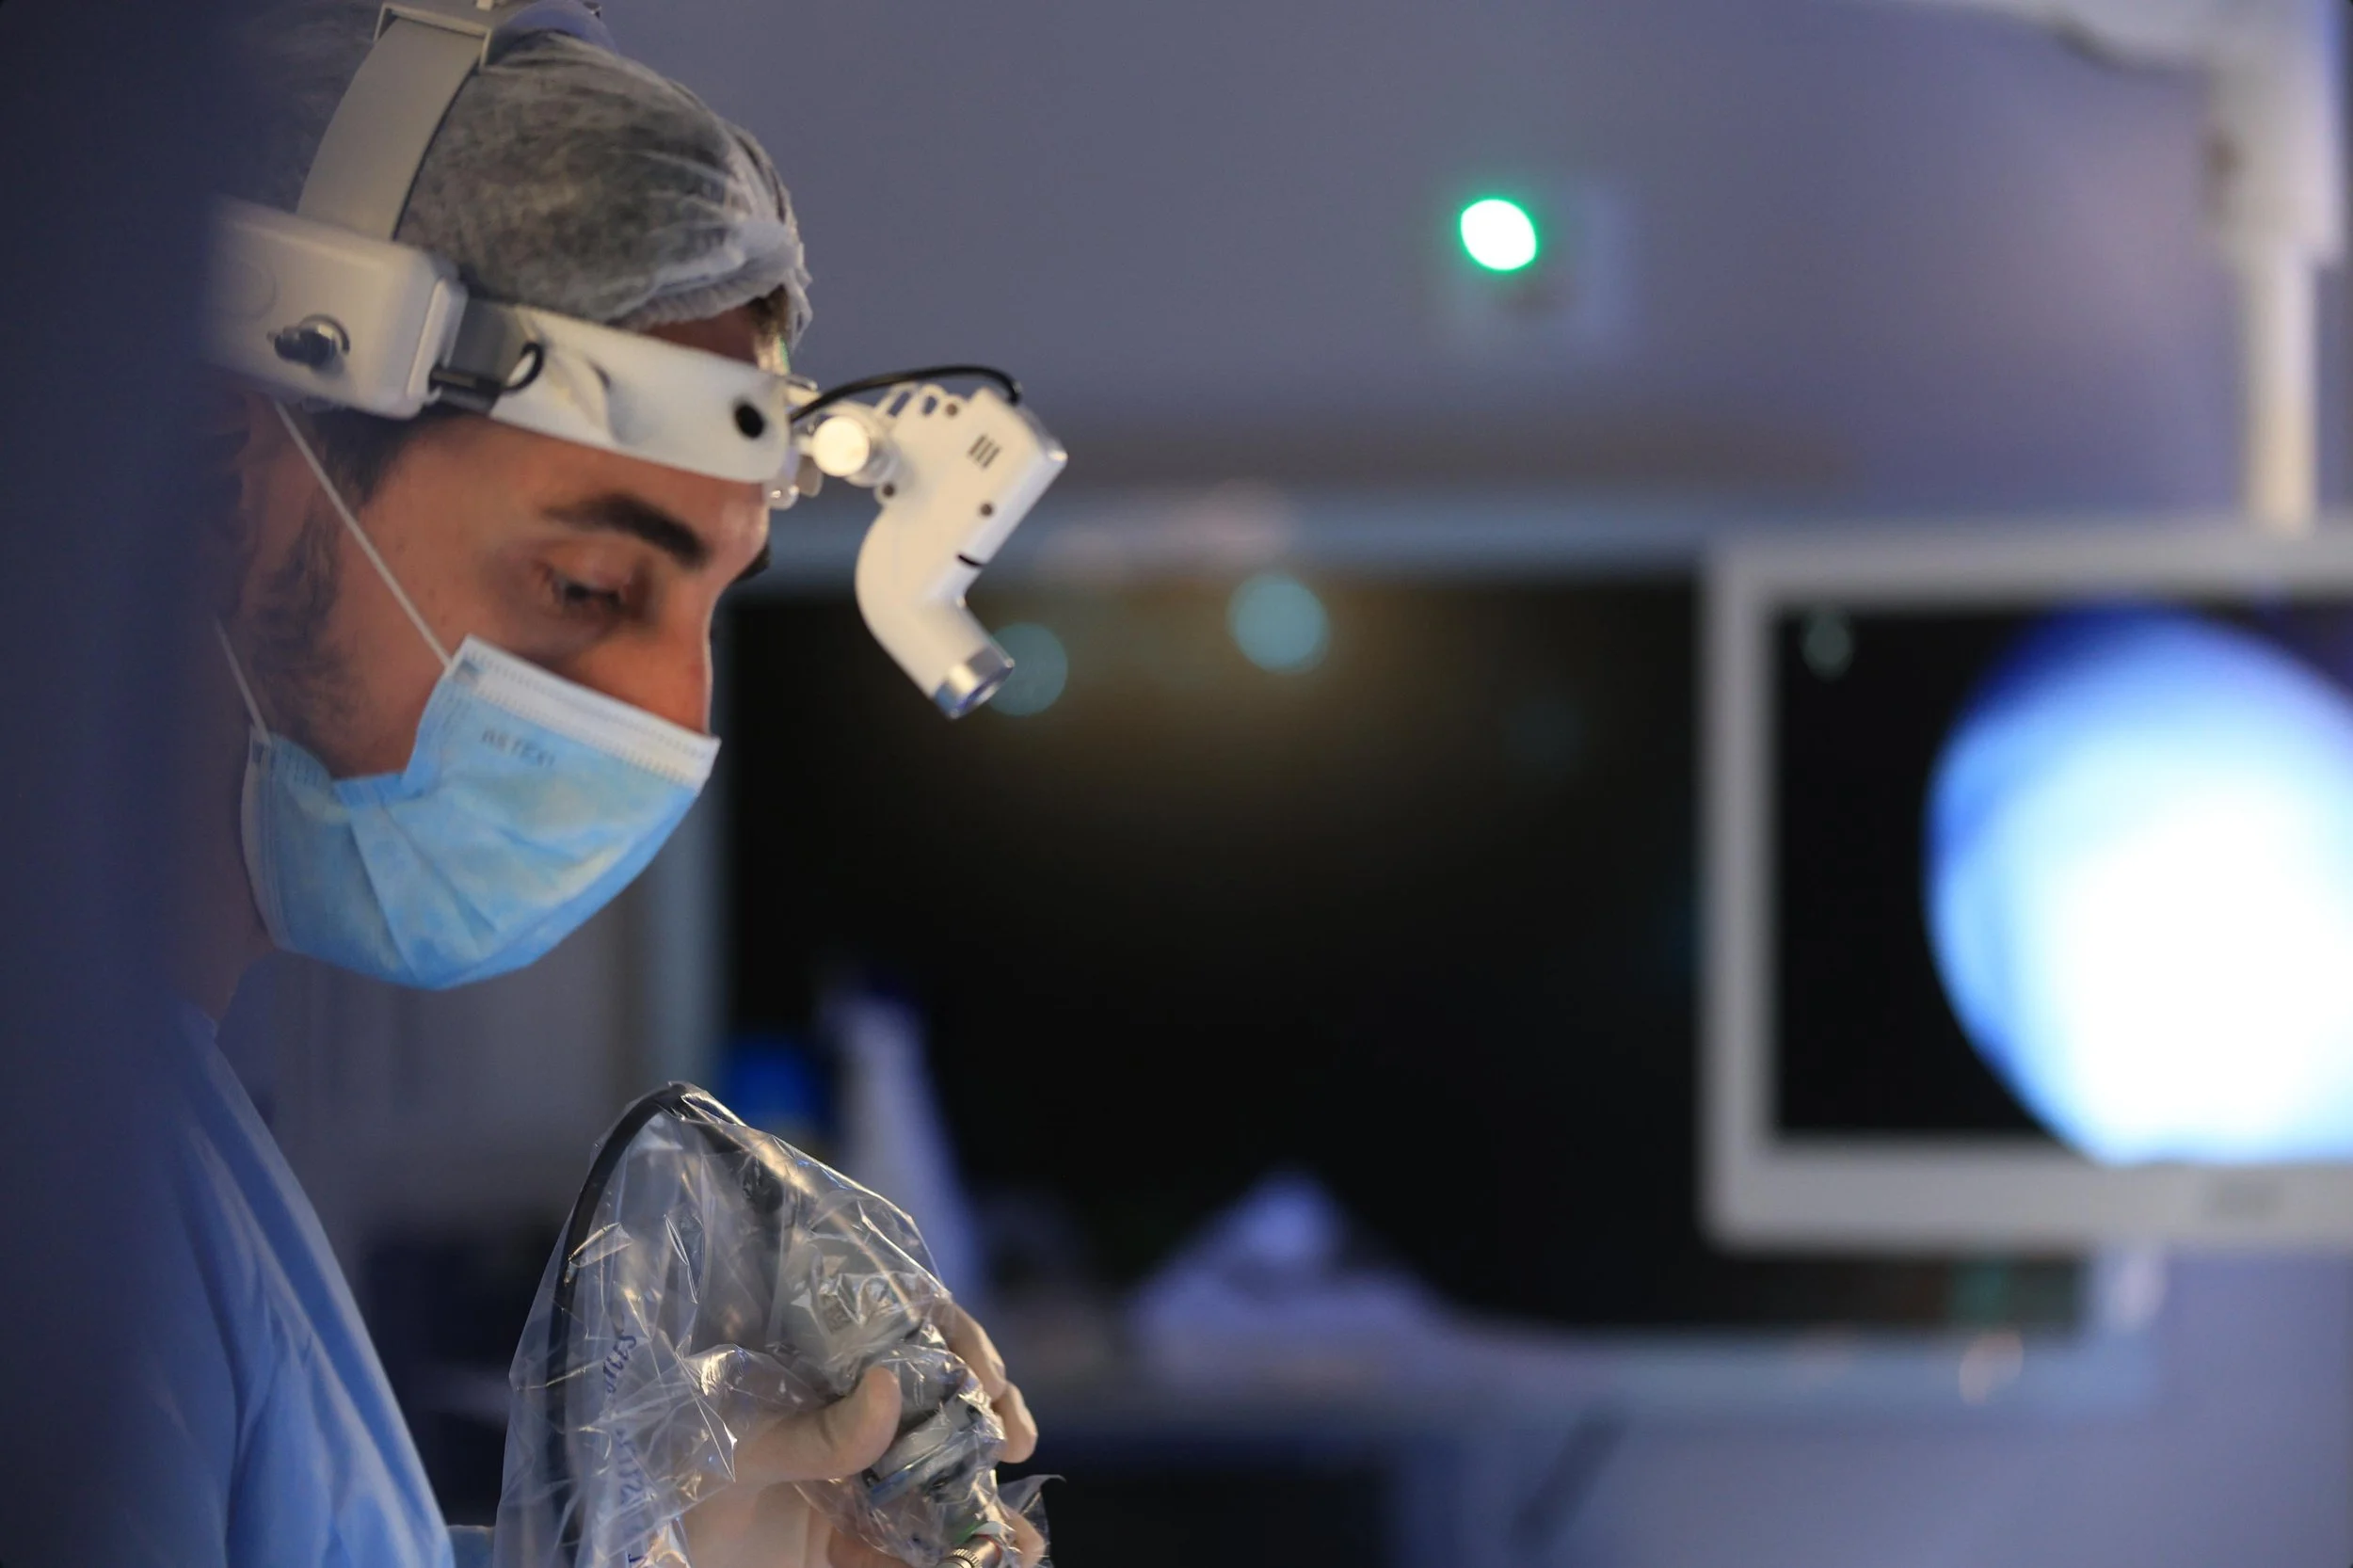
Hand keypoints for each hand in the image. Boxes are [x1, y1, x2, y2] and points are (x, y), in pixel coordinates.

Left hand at [680, 1306, 1043, 1567]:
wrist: (639, 1557)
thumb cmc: (660, 1483)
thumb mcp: (729, 1450)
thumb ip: (811, 1430)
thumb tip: (890, 1386)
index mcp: (811, 1366)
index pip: (900, 1326)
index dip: (955, 1340)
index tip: (986, 1374)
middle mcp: (842, 1411)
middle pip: (939, 1398)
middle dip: (988, 1419)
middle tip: (1016, 1441)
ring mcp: (852, 1478)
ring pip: (940, 1475)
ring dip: (986, 1503)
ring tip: (1017, 1539)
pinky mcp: (849, 1541)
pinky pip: (914, 1544)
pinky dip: (955, 1557)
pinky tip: (995, 1563)